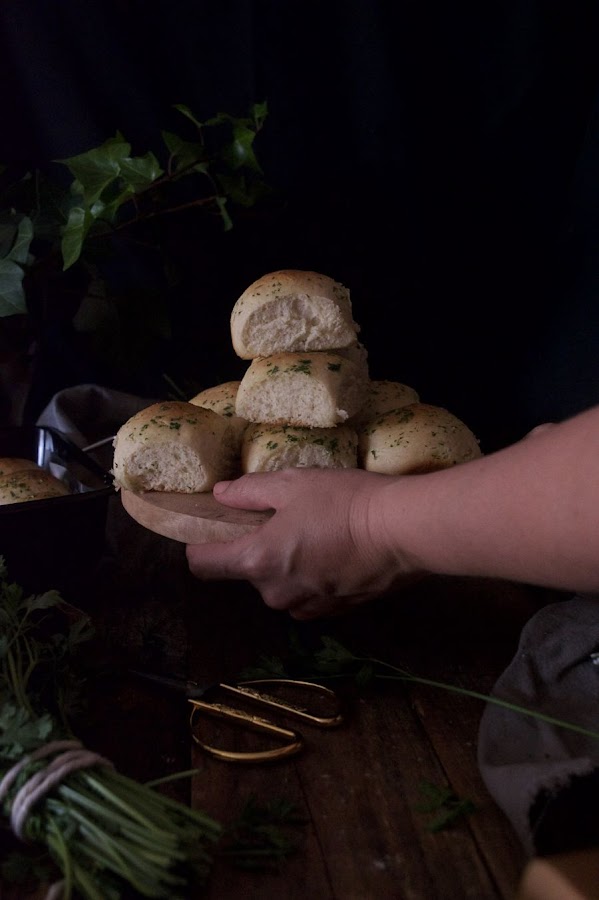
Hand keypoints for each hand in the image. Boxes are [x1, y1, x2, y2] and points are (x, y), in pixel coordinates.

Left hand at [186, 468, 417, 618]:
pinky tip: (335, 552)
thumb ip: (249, 491)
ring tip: (313, 534)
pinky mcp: (333, 613)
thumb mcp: (293, 484)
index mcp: (257, 561)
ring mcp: (305, 607)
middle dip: (255, 548)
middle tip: (280, 519)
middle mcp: (275, 593)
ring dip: (285, 565)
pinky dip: (311, 576)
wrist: (404, 532)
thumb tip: (220, 494)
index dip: (198, 545)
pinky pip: (306, 595)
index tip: (211, 527)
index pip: (202, 565)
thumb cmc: (345, 502)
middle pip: (245, 572)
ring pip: (277, 585)